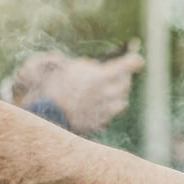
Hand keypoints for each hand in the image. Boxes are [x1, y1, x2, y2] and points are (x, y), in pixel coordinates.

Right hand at [11, 50, 143, 134]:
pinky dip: (109, 109)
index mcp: (96, 79)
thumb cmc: (50, 89)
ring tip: (107, 90)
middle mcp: (104, 95)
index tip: (138, 59)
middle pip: (125, 86)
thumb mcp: (62, 68)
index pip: (122, 68)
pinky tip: (99, 105)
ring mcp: (103, 111)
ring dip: (118, 95)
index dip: (132, 62)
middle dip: (124, 78)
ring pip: (122, 103)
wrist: (45, 116)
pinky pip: (111, 115)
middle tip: (120, 74)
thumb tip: (92, 65)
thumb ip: (82, 66)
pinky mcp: (99, 124)